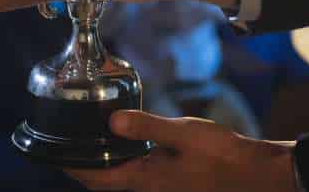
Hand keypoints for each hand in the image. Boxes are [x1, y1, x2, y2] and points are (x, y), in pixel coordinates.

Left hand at [66, 110, 298, 191]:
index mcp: (146, 179)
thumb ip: (148, 127)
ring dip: (102, 163)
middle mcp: (149, 187)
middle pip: (104, 180)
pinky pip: (136, 173)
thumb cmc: (225, 156)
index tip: (52, 153)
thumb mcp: (185, 134)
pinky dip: (122, 160)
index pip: (97, 179)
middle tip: (65, 143)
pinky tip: (125, 141)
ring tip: (88, 139)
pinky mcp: (171, 179)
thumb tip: (112, 122)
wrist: (256, 175)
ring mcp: (160, 185)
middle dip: (82, 165)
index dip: (72, 167)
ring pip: (120, 177)